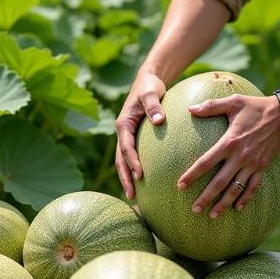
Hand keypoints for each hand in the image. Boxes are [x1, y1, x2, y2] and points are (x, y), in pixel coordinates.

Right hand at [115, 72, 166, 198]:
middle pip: (120, 160)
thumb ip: (154, 106)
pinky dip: (134, 170)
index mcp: (124, 124)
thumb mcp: (151, 92)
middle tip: (132, 196)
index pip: (126, 148)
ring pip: (123, 161)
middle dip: (125, 178)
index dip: (131, 162)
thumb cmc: (150, 86)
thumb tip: (158, 121)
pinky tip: (145, 183)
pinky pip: (132, 157)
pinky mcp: (134, 138)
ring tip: (134, 197)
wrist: (147, 81)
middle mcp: (122, 133)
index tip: (140, 176)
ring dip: (127, 178)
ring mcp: (127, 137)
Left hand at [178, 94, 279, 217]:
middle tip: (194, 210)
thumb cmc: (255, 107)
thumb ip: (210, 106)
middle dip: (206, 198)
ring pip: (236, 189)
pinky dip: (245, 198)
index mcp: (230, 142)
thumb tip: (189, 109)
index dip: (192, 175)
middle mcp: (241, 157)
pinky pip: (254, 187)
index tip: (180, 186)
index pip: (206, 162)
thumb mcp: (233, 102)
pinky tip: (237, 208)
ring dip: (224, 203)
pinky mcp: (263, 167)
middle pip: (219, 182)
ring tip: (212, 215)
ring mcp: (253, 164)